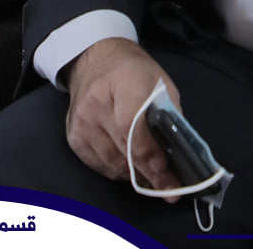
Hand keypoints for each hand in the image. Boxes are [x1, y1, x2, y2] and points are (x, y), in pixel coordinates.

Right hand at [64, 38, 183, 195]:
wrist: (96, 61)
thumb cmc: (133, 72)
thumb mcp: (160, 83)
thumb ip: (170, 116)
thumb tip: (178, 154)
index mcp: (124, 82)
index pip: (134, 126)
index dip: (151, 155)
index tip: (167, 175)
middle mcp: (97, 102)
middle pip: (125, 150)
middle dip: (151, 174)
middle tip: (170, 190)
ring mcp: (81, 121)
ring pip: (113, 163)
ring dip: (136, 176)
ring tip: (154, 179)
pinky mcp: (74, 136)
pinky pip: (100, 166)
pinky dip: (119, 171)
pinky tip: (132, 167)